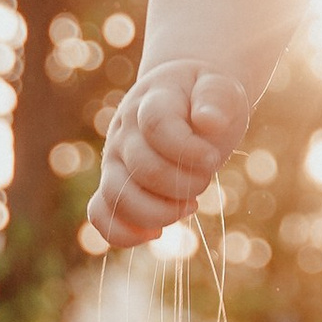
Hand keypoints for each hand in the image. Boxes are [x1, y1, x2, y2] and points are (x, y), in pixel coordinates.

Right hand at [88, 65, 252, 250]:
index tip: (212, 159)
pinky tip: (156, 233)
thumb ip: (216, 98)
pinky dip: (123, 233)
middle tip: (205, 178)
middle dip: (183, 183)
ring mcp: (114, 159)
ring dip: (158, 212)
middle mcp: (125, 131)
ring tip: (189, 206)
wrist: (183, 99)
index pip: (157, 126)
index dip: (187, 149)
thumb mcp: (221, 88)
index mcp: (151, 100)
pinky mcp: (113, 184)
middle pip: (142, 167)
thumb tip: (209, 121)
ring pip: (117, 196)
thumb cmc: (204, 97)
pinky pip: (101, 214)